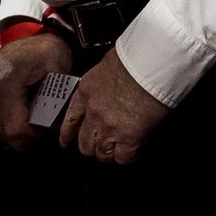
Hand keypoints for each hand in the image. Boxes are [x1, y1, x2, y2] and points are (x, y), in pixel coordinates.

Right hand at [0, 31, 71, 148]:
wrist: (25, 34)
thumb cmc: (44, 49)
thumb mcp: (57, 66)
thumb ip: (57, 94)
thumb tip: (58, 122)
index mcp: (7, 85)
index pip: (15, 128)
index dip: (35, 133)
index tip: (48, 123)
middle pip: (8, 133)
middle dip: (29, 134)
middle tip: (44, 120)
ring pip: (4, 131)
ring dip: (22, 129)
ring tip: (37, 113)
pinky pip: (1, 122)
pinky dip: (16, 122)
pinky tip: (27, 109)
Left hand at [55, 51, 169, 164]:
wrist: (149, 63)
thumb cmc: (134, 58)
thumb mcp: (107, 66)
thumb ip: (103, 83)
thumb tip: (110, 89)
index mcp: (87, 91)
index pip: (71, 118)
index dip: (68, 133)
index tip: (65, 141)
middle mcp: (94, 111)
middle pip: (84, 142)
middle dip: (91, 146)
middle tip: (99, 146)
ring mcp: (108, 126)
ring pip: (101, 153)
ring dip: (109, 153)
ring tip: (117, 150)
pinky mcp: (128, 137)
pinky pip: (123, 158)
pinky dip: (127, 156)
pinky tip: (133, 150)